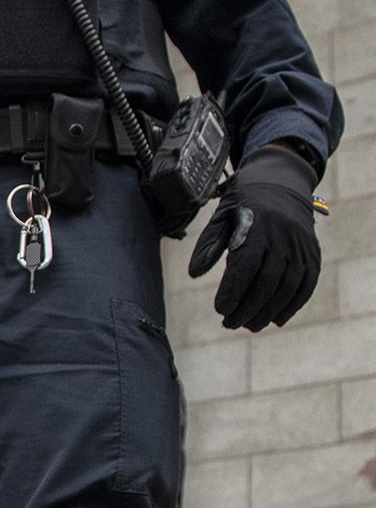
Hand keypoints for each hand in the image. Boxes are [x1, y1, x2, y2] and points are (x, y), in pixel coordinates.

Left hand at [187, 143, 321, 331]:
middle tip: (229, 324)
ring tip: (249, 325)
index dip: (234, 291)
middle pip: (267, 282)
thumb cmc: (242, 204)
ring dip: (268, 311)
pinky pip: (307, 283)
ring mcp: (301, 246)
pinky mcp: (312, 253)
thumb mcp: (220, 217)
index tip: (220, 310)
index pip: (246, 266)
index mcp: (257, 227)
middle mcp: (283, 237)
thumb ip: (208, 245)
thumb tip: (194, 273)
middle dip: (247, 307)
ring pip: (288, 286)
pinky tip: (277, 320)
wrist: (281, 182)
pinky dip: (293, 305)